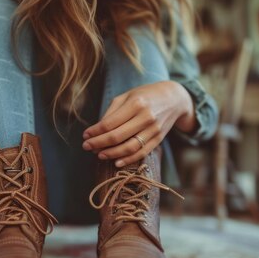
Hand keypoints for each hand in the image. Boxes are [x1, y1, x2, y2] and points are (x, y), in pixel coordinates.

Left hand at [82, 81, 196, 166]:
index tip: (85, 135)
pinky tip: (116, 162)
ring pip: (129, 147)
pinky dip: (128, 160)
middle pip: (117, 136)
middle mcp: (146, 117)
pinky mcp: (159, 139)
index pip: (110, 123)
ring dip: (111, 154)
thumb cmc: (145, 96)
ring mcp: (154, 130)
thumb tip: (97, 130)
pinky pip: (141, 153)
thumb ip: (112, 112)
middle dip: (98, 144)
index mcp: (136, 103)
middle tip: (86, 147)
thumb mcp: (127, 96)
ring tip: (99, 155)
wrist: (173, 99)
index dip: (95, 131)